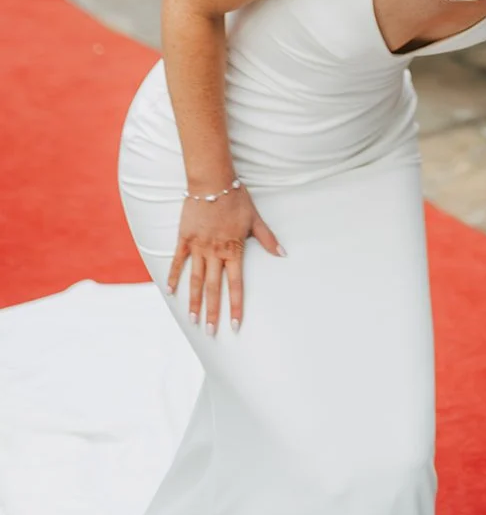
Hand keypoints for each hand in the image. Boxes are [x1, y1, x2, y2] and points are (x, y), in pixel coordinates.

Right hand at [167, 184, 283, 333]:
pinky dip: (174, 277)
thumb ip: (267, 238)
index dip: (235, 305)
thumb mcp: (255, 218)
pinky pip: (178, 261)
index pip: (235, 284)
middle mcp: (215, 252)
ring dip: (193, 302)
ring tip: (193, 321)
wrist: (212, 181)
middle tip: (210, 333)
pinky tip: (171, 292)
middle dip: (213, 312)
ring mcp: (198, 247)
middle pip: (212, 288)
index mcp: (233, 249)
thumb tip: (283, 253)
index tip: (234, 325)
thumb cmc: (235, 198)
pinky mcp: (184, 239)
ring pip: (195, 280)